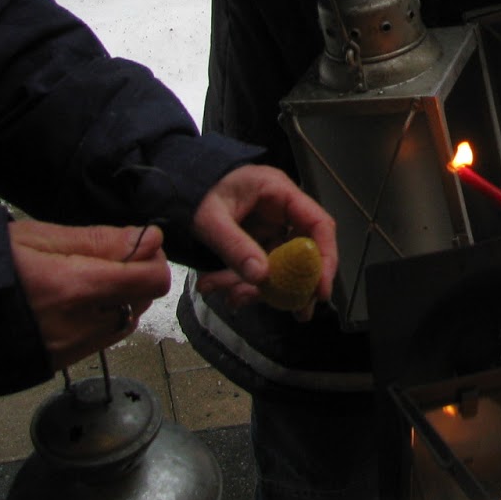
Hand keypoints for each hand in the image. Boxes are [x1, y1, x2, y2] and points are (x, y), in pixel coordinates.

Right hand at [10, 220, 171, 369]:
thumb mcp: (38, 238)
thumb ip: (99, 240)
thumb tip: (148, 238)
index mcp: (76, 287)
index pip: (151, 279)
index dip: (152, 257)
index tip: (138, 242)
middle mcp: (81, 324)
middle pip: (144, 300)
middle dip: (137, 275)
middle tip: (107, 257)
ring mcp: (72, 348)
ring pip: (126, 319)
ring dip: (120, 297)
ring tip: (85, 279)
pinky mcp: (61, 363)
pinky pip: (102, 338)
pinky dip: (101, 317)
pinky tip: (74, 302)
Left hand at [190, 164, 337, 311]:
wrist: (174, 186)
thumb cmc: (194, 191)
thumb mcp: (211, 219)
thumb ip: (235, 246)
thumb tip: (262, 277)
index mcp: (279, 192)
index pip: (319, 224)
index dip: (326, 257)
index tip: (320, 289)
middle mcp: (282, 211)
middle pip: (305, 251)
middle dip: (296, 284)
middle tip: (296, 313)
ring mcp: (270, 227)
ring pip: (280, 265)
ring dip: (261, 288)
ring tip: (232, 299)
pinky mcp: (256, 241)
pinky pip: (259, 267)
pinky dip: (243, 283)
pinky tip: (223, 291)